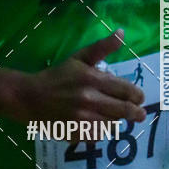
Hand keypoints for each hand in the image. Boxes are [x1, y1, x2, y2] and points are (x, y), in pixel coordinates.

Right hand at [20, 28, 146, 124]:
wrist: (30, 97)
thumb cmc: (57, 76)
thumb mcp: (79, 58)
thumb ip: (102, 47)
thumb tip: (122, 32)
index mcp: (92, 78)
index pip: (126, 90)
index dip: (137, 96)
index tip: (139, 98)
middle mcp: (89, 99)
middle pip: (125, 111)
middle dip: (136, 113)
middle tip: (139, 114)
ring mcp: (82, 118)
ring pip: (113, 124)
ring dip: (114, 120)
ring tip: (110, 115)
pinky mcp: (76, 133)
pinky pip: (98, 135)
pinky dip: (99, 130)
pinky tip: (94, 123)